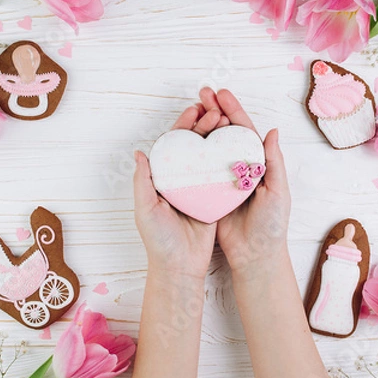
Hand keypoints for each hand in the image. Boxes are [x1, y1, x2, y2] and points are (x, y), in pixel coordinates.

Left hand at [133, 102, 221, 281]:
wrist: (180, 267)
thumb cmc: (159, 240)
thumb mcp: (146, 209)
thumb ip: (143, 182)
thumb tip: (139, 153)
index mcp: (163, 179)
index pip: (173, 145)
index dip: (182, 126)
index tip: (194, 110)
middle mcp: (181, 180)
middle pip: (193, 146)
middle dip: (204, 126)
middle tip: (216, 112)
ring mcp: (199, 189)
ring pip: (209, 156)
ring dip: (218, 138)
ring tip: (228, 122)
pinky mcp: (214, 199)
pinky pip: (221, 175)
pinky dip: (229, 159)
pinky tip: (237, 146)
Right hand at [197, 88, 291, 274]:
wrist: (254, 255)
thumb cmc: (272, 225)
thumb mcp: (278, 192)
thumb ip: (274, 163)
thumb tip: (273, 131)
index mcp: (257, 163)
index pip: (244, 130)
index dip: (233, 110)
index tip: (221, 94)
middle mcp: (238, 166)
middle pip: (225, 133)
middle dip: (215, 110)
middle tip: (202, 93)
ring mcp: (222, 178)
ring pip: (211, 146)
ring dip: (202, 126)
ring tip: (191, 109)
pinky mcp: (209, 192)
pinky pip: (199, 168)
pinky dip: (192, 152)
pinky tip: (182, 140)